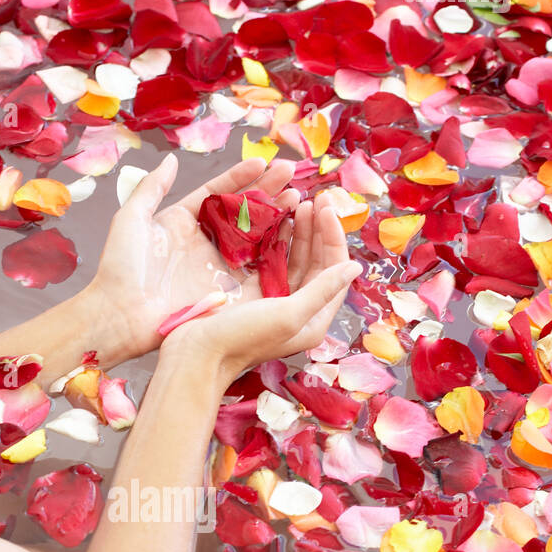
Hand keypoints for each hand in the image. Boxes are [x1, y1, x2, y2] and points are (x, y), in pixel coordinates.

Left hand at [88, 154, 301, 359]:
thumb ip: (152, 187)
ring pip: (256, 238)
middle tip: (291, 175)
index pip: (219, 193)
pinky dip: (275, 252)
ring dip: (277, 218)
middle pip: (243, 212)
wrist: (120, 317)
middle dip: (268, 193)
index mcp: (184, 222)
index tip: (263, 162)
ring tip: (297, 199)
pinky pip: (257, 269)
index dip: (240, 177)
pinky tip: (292, 234)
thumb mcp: (132, 219)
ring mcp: (218, 268)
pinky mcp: (227, 293)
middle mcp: (205, 243)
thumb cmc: (120, 268)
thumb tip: (170, 160)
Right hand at [160, 191, 360, 386]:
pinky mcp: (252, 290)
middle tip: (317, 197)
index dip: (333, 236)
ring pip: (295, 256)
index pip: (334, 270)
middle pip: (317, 261)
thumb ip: (323, 290)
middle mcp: (298, 308)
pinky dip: (277, 237)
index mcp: (314, 319)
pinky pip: (272, 258)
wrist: (195, 353)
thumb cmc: (242, 338)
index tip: (325, 206)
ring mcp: (275, 298)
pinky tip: (276, 217)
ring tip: (299, 201)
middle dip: (319, 228)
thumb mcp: (289, 314)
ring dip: (300, 230)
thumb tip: (356, 266)